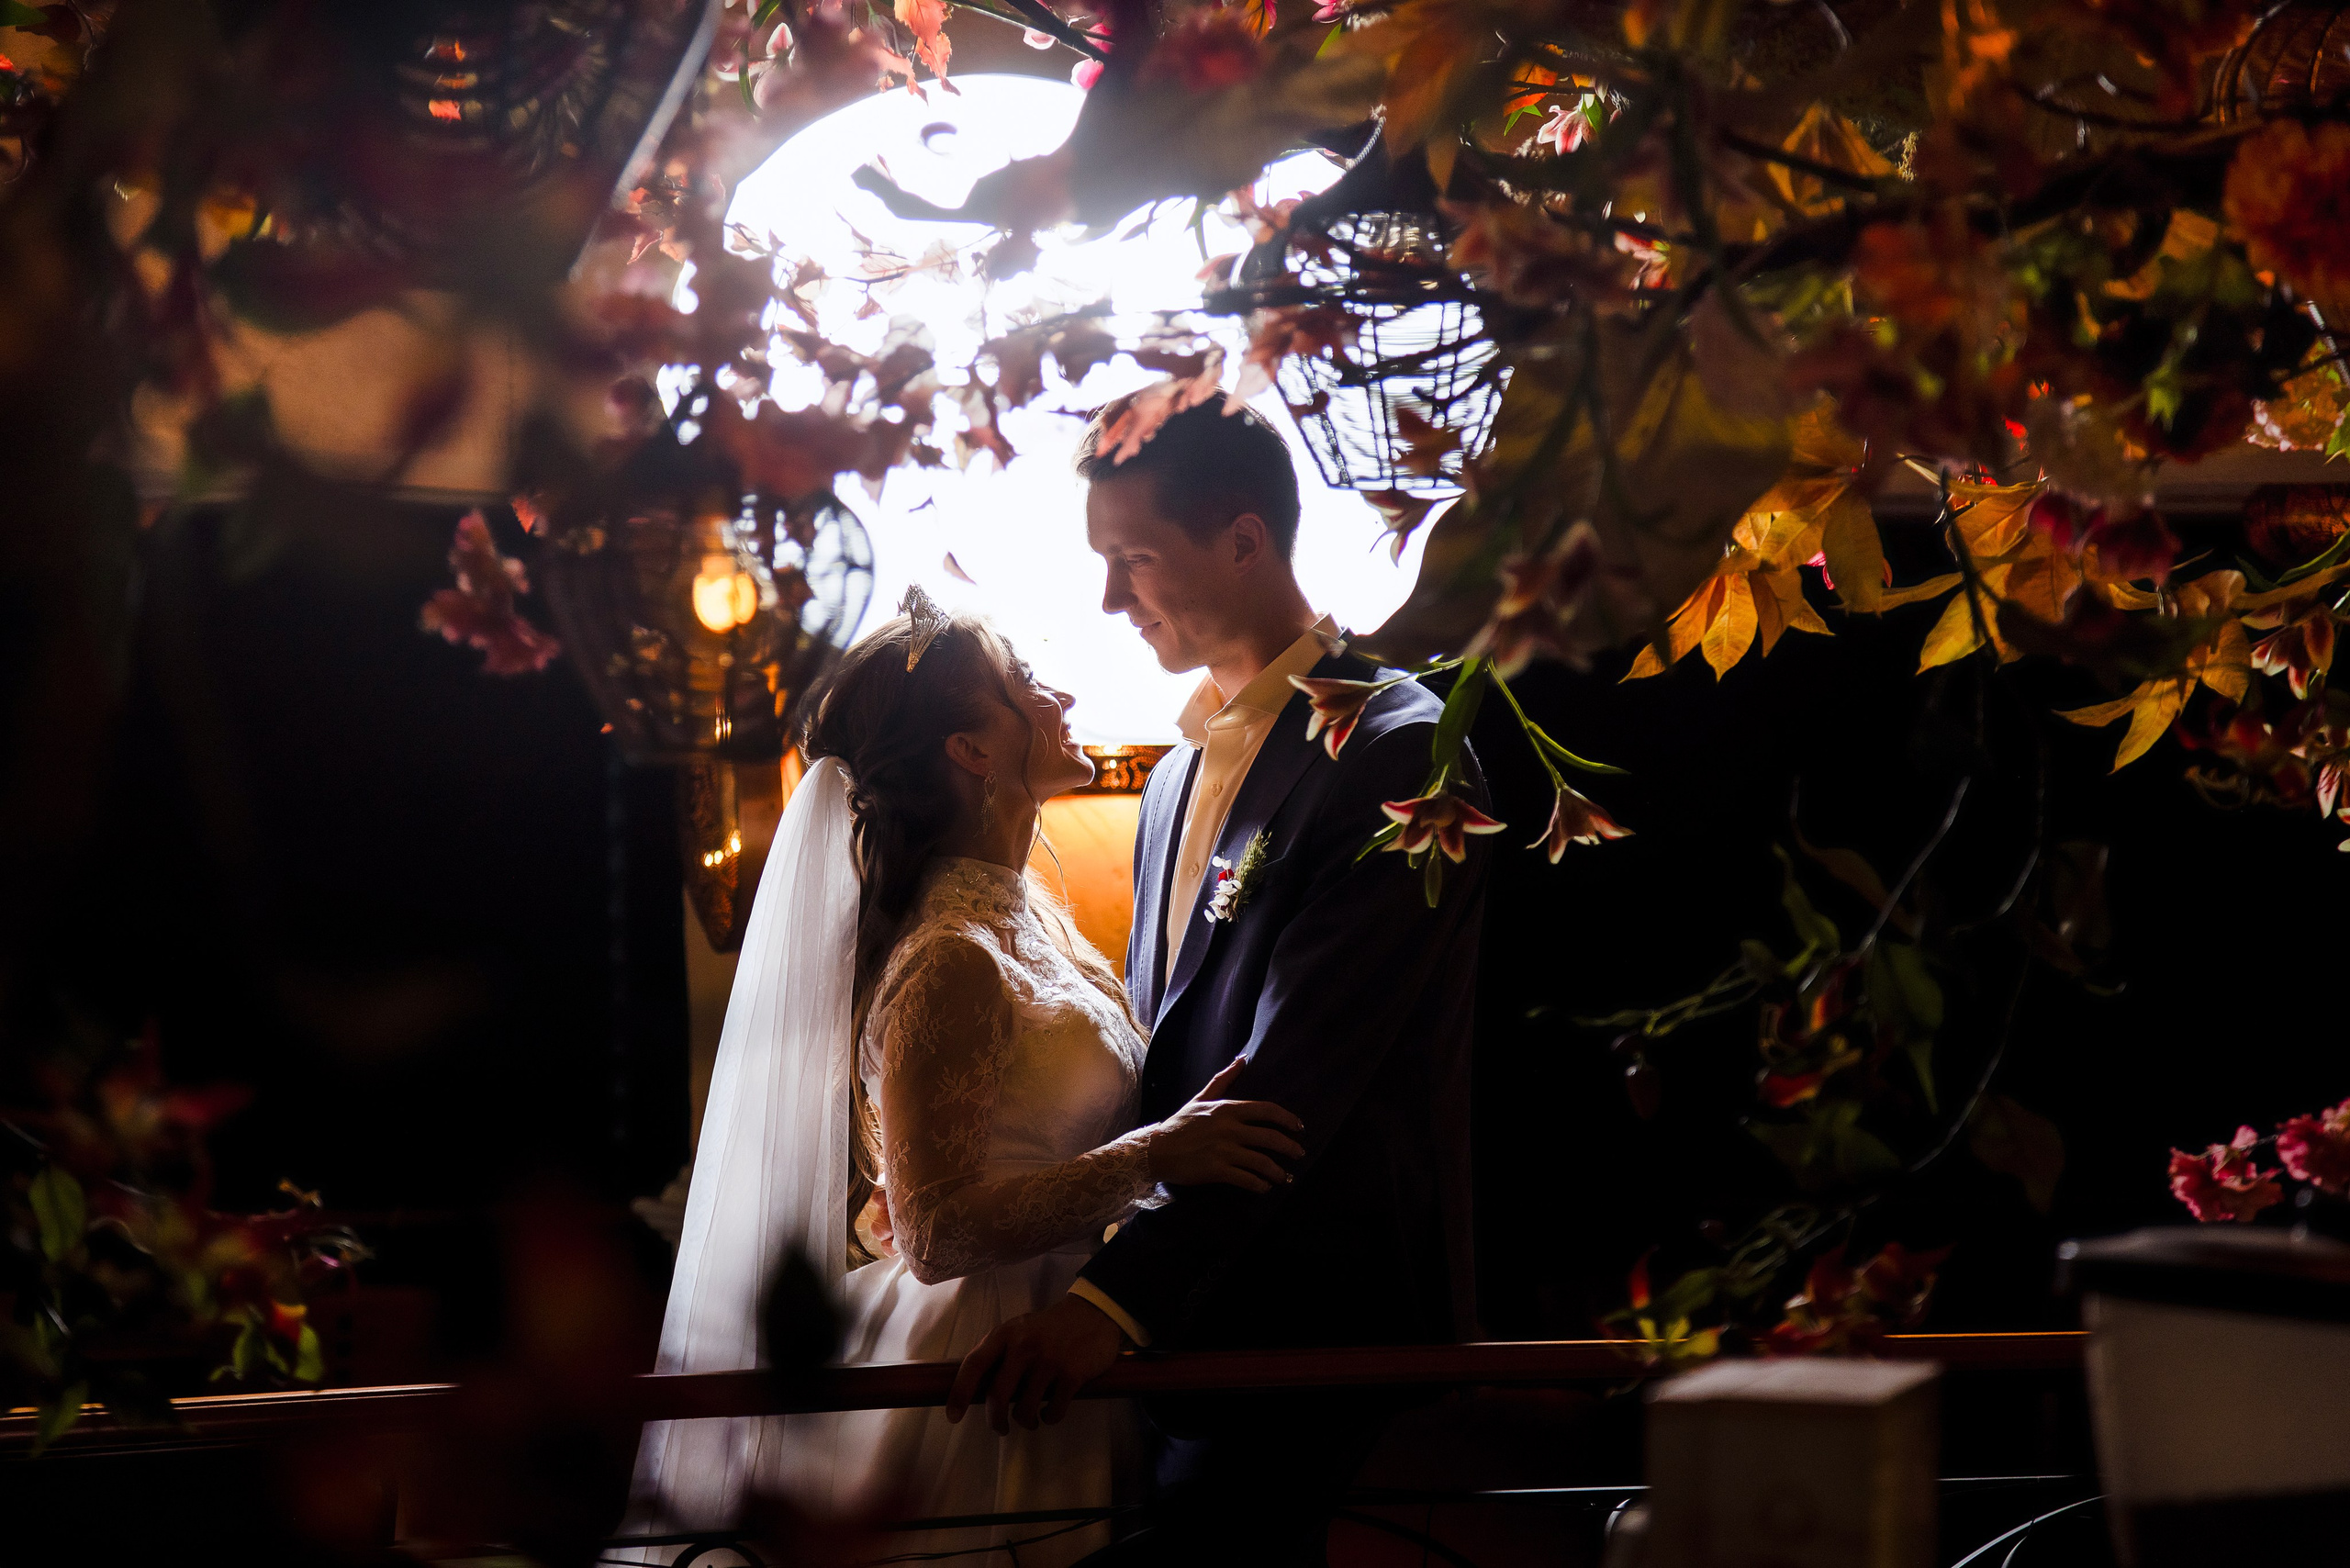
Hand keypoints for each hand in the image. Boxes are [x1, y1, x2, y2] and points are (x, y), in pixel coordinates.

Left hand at [947, 1294, 1125, 1433]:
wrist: (1093, 1314)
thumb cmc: (1049, 1328)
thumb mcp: (1019, 1330)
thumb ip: (999, 1352)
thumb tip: (975, 1388)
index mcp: (1005, 1335)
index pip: (974, 1365)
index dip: (959, 1393)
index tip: (953, 1417)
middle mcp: (1024, 1347)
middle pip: (998, 1396)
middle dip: (995, 1420)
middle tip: (1000, 1428)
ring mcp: (1049, 1361)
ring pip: (1025, 1409)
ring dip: (1026, 1421)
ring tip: (1031, 1419)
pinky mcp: (1072, 1375)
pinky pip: (1053, 1411)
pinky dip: (1050, 1418)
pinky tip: (1050, 1412)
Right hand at [1145, 1054, 1305, 1191]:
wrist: (1156, 1149)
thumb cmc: (1180, 1123)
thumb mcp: (1201, 1098)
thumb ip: (1224, 1079)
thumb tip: (1242, 1058)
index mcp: (1227, 1109)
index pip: (1266, 1110)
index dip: (1287, 1119)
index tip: (1299, 1127)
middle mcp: (1228, 1128)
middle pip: (1270, 1137)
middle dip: (1290, 1148)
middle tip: (1299, 1154)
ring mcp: (1223, 1150)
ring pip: (1261, 1162)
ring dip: (1278, 1172)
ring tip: (1285, 1178)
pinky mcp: (1216, 1170)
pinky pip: (1246, 1179)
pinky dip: (1260, 1185)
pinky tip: (1265, 1187)